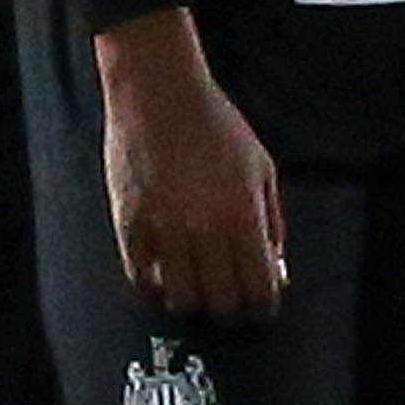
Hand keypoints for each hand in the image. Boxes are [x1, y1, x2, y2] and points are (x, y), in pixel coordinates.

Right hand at [93, 8, 284, 322]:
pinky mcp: (129, 225)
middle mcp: (205, 231)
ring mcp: (164, 231)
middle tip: (228, 302)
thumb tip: (275, 268)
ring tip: (194, 291)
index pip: (259, 288)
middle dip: (230, 310)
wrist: (158, 93)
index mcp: (244, 217)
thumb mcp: (261, 167)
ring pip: (180, 298)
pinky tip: (161, 280)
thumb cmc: (216, 125)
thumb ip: (272, 221)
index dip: (262, 306)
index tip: (260, 307)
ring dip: (191, 302)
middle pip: (221, 302)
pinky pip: (139, 278)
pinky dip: (153, 288)